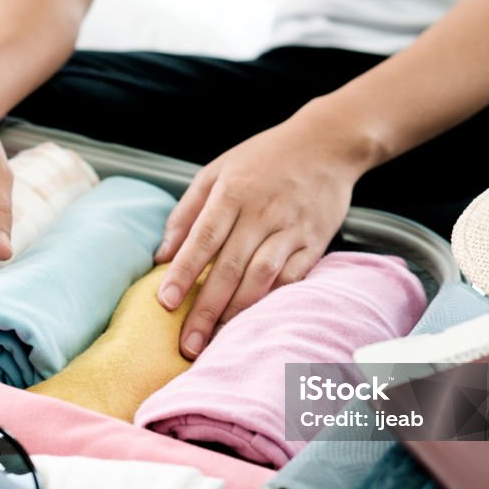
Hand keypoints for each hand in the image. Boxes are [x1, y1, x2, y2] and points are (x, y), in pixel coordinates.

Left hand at [154, 107, 364, 359]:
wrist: (327, 143)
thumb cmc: (264, 158)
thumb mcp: (217, 171)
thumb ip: (186, 212)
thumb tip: (161, 255)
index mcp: (232, 192)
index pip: (202, 240)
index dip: (182, 274)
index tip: (165, 303)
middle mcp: (261, 212)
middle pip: (229, 268)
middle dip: (206, 310)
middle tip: (187, 345)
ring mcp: (291, 229)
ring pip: (261, 278)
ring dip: (237, 312)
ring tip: (216, 339)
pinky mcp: (315, 242)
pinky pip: (292, 278)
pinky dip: (271, 301)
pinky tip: (254, 320)